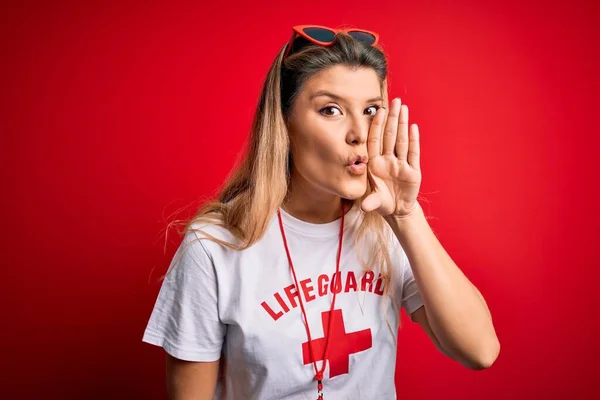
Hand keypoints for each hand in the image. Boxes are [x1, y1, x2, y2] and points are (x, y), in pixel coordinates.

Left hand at [361, 98, 421, 217]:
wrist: (397, 210)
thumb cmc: (383, 202)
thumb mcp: (375, 202)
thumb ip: (371, 202)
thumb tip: (365, 207)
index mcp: (375, 165)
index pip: (375, 141)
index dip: (377, 126)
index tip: (378, 111)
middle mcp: (388, 161)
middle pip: (390, 136)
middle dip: (392, 119)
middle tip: (394, 101)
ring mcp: (401, 164)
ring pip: (402, 141)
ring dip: (402, 124)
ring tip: (403, 107)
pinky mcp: (413, 171)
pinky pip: (413, 153)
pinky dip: (414, 140)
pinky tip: (413, 127)